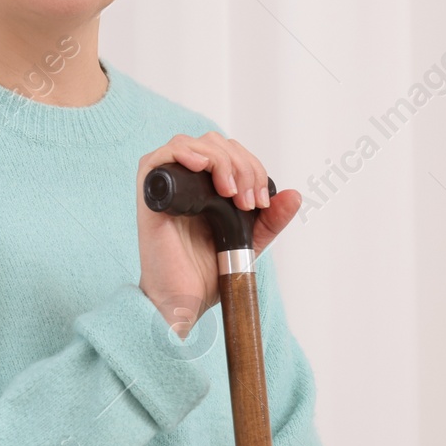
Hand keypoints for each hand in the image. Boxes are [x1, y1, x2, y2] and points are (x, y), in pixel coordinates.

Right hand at [135, 132, 300, 336]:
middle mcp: (186, 182)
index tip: (259, 202)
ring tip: (229, 193)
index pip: (231, 152)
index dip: (251, 168)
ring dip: (220, 161)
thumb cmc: (207, 275)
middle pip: (215, 143)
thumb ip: (270, 220)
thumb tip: (295, 195)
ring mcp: (167, 187)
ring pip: (193, 143)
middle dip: (241, 166)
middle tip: (247, 202)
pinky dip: (182, 152)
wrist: (185, 302)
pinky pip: (158, 157)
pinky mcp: (150, 196)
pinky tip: (201, 167)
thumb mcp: (248, 242)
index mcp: (207, 188)